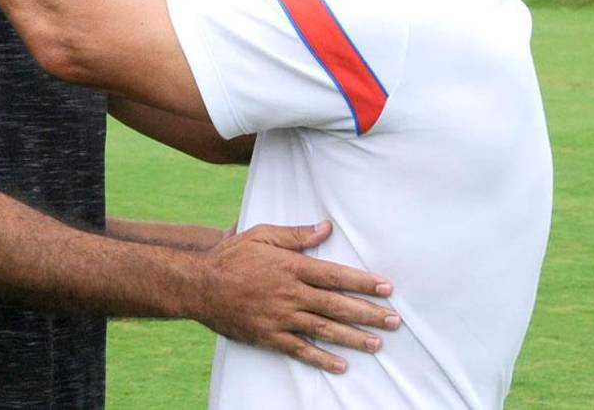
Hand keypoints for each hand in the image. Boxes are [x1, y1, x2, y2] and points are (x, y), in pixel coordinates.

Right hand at [194, 221, 398, 373]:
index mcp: (291, 267)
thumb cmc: (230, 256)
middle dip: (368, 313)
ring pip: (324, 330)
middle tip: (394, 320)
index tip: (386, 288)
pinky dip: (322, 359)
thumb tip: (326, 228)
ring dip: (353, 337)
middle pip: (337, 305)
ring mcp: (281, 318)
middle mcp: (291, 294)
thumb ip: (296, 235)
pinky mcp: (269, 336)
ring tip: (377, 342)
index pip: (335, 276)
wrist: (199, 286)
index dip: (362, 282)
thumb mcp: (261, 235)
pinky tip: (341, 365)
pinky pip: (300, 350)